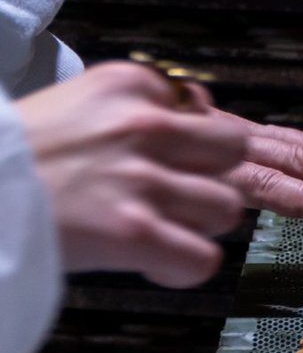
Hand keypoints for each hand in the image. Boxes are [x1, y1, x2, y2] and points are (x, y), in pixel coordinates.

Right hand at [15, 62, 246, 287]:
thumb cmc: (11, 158)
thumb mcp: (72, 105)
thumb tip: (193, 115)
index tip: (166, 159)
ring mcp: (138, 179)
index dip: (189, 143)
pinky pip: (203, 258)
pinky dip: (183, 268)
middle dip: (210, 178)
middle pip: (230, 152)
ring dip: (198, 225)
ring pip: (226, 207)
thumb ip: (131, 110)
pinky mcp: (132, 232)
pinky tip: (153, 261)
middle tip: (176, 197)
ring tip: (160, 230)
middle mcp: (139, 125)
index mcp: (123, 84)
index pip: (202, 108)